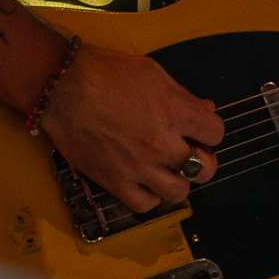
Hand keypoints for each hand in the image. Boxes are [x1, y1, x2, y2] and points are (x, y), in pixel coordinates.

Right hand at [38, 46, 225, 212]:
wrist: (62, 88)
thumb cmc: (106, 73)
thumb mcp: (152, 72)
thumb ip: (182, 95)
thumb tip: (205, 109)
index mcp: (173, 112)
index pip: (215, 133)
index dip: (210, 130)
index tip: (200, 129)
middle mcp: (160, 144)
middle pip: (204, 168)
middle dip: (204, 160)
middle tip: (191, 152)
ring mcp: (137, 167)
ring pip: (179, 192)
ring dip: (180, 180)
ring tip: (170, 169)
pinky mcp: (114, 181)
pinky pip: (145, 205)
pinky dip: (151, 197)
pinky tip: (148, 183)